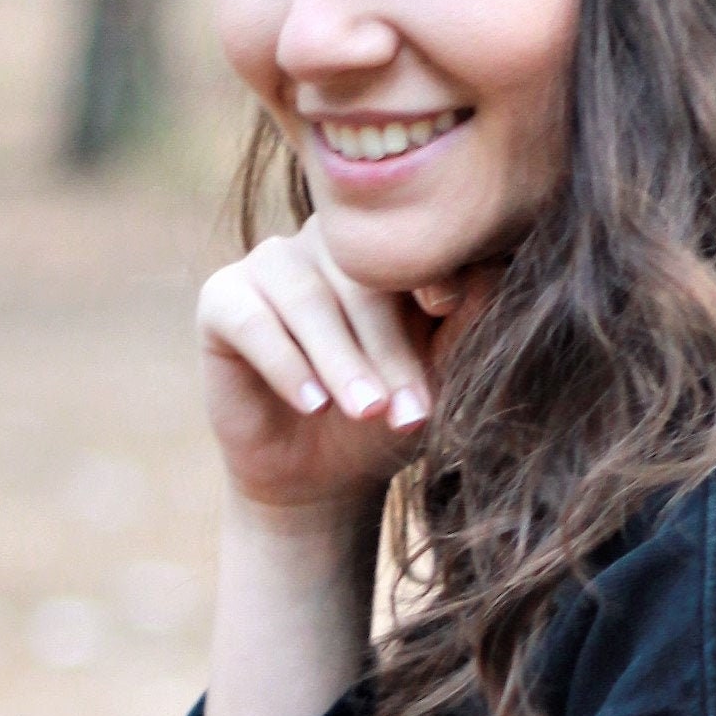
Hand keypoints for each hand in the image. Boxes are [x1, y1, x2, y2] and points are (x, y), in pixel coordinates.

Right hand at [196, 215, 436, 514]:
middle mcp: (324, 241)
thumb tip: (494, 272)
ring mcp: (270, 264)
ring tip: (367, 410)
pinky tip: (312, 401)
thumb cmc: (386, 413)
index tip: (446, 312)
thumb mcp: (437, 375)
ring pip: (306, 297)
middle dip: (387, 346)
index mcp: (380, 245)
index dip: (426, 275)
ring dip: (340, 358)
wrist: (318, 474)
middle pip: (357, 275)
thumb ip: (465, 324)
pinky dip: (284, 361)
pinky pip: (251, 319)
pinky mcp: (221, 298)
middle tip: (410, 410)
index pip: (403, 244)